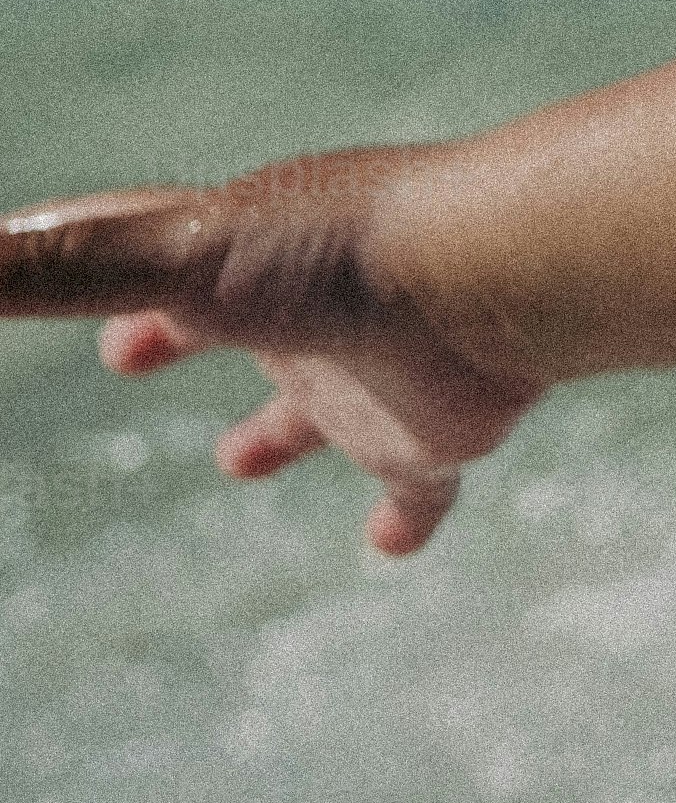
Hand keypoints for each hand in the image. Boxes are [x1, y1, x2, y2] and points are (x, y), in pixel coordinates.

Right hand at [2, 147, 548, 554]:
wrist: (500, 278)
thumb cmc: (337, 255)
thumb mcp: (169, 257)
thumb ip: (53, 269)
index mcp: (245, 256)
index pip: (151, 252)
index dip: (91, 269)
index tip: (48, 273)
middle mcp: (309, 308)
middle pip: (236, 316)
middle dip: (180, 329)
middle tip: (132, 353)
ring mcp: (376, 371)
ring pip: (323, 403)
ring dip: (282, 426)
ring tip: (240, 460)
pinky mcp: (437, 435)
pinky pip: (425, 487)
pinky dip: (410, 516)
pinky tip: (390, 550)